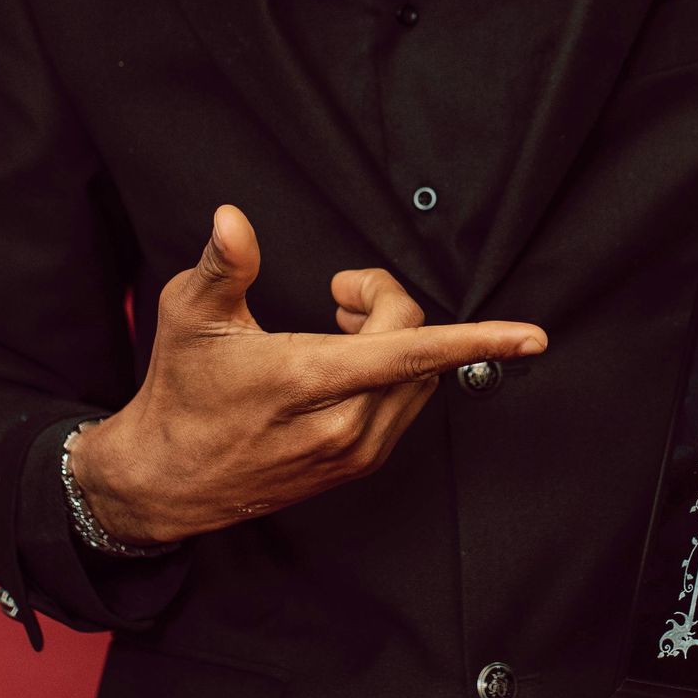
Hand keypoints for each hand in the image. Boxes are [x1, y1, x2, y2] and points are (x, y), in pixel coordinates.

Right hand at [69, 204, 546, 541]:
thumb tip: (232, 219)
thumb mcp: (188, 315)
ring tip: (337, 325)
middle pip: (417, 349)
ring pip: (417, 380)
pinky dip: (392, 373)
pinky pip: (404, 407)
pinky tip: (347, 362)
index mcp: (307, 381)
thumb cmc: (179, 392)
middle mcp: (342, 424)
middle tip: (340, 292)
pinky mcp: (356, 466)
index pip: (409, 352)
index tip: (531, 335)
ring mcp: (353, 451)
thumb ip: (223, 265)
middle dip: (388, 304)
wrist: (165, 479)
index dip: (477, 339)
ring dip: (395, 341)